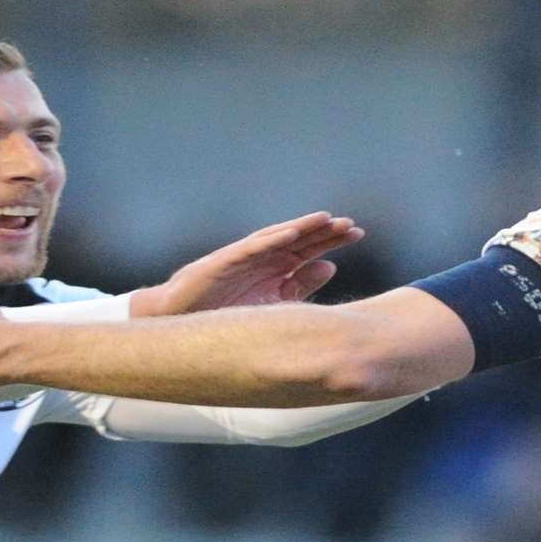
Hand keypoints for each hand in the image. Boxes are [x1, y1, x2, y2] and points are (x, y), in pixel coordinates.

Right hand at [127, 211, 362, 317]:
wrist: (183, 322)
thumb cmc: (228, 313)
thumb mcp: (273, 302)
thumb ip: (300, 285)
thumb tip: (331, 266)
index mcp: (276, 267)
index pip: (310, 249)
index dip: (332, 239)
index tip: (358, 233)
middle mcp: (262, 258)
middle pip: (299, 239)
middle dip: (323, 231)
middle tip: (350, 225)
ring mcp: (243, 257)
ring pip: (277, 238)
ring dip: (301, 228)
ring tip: (325, 219)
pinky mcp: (223, 261)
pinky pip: (250, 249)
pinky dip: (270, 240)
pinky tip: (291, 234)